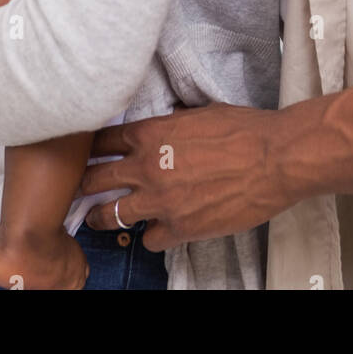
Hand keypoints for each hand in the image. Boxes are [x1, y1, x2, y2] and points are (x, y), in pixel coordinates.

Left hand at [80, 103, 285, 251]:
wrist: (273, 159)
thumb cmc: (243, 130)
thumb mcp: (199, 114)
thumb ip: (172, 125)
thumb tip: (165, 126)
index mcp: (151, 133)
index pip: (102, 141)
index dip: (91, 149)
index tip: (86, 154)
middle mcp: (147, 167)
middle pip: (95, 178)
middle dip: (84, 183)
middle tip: (79, 189)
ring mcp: (161, 201)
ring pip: (112, 215)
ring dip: (102, 217)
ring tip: (95, 219)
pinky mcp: (179, 228)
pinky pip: (148, 239)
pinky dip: (150, 236)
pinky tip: (156, 231)